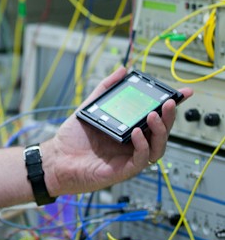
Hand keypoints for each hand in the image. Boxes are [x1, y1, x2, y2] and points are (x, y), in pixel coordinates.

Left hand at [44, 66, 192, 196]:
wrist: (56, 158)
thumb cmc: (73, 138)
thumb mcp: (91, 106)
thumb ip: (106, 89)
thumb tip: (121, 70)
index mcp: (129, 129)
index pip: (155, 118)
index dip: (170, 107)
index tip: (182, 93)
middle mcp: (132, 144)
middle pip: (160, 132)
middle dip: (169, 117)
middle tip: (169, 102)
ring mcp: (129, 157)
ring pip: (157, 148)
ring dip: (160, 131)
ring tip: (154, 114)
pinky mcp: (123, 170)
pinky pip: (140, 159)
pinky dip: (142, 145)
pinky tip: (137, 132)